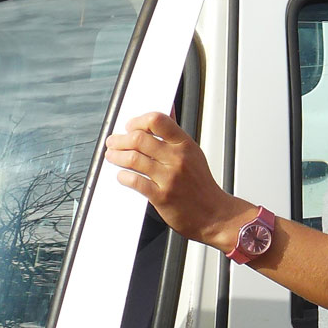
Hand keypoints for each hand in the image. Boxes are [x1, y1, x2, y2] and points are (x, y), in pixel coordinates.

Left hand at [104, 112, 248, 249]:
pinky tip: (122, 176)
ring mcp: (169, 178)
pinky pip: (135, 182)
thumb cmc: (202, 186)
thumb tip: (166, 112)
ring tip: (112, 156)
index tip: (130, 126)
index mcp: (185, 145)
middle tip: (113, 142)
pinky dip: (124, 177)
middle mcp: (177, 159)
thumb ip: (175, 135)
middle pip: (140, 139)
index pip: (158, 121)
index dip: (139, 121)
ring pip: (134, 159)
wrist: (215, 215)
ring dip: (117, 156)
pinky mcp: (162, 196)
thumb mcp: (193, 154)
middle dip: (120, 139)